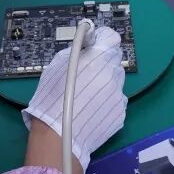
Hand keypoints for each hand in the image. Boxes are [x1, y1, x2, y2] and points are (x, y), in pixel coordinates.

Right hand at [22, 27, 126, 170]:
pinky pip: (115, 101)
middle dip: (102, 63)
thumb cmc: (52, 98)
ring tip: (86, 96)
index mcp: (99, 57)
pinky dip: (105, 102)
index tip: (93, 45)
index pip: (112, 37)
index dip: (101, 39)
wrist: (59, 136)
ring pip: (115, 81)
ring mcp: (120, 95)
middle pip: (114, 60)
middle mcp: (114, 74)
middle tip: (86, 73)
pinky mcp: (121, 114)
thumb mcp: (57, 65)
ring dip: (104, 83)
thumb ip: (77, 51)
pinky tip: (90, 110)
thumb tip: (87, 45)